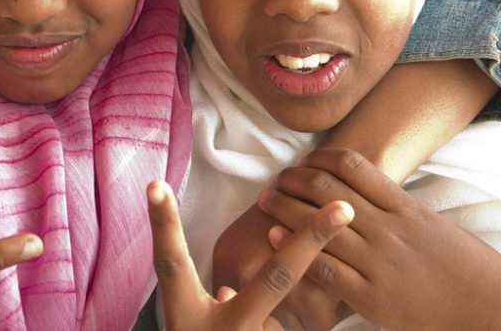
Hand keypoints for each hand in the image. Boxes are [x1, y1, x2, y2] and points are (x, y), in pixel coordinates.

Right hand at [147, 180, 352, 330]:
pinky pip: (306, 327)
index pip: (172, 264)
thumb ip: (219, 311)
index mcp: (190, 320)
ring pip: (305, 317)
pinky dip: (309, 323)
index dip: (163, 225)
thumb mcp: (194, 330)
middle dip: (314, 237)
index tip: (156, 184)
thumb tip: (232, 290)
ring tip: (302, 283)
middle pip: (278, 277)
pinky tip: (312, 317)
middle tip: (344, 207)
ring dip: (312, 314)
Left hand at [260, 148, 500, 329]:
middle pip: (327, 189)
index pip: (353, 165)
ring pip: (318, 225)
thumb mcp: (432, 224)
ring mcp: (379, 262)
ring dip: (284, 208)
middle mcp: (388, 229)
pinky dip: (296, 250)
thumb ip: (397, 207)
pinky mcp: (372, 297)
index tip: (303, 160)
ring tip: (265, 200)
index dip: (319, 158)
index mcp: (404, 206)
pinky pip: (325, 269)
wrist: (489, 306)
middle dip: (293, 179)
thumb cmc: (465, 266)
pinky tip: (277, 238)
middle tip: (276, 178)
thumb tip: (365, 192)